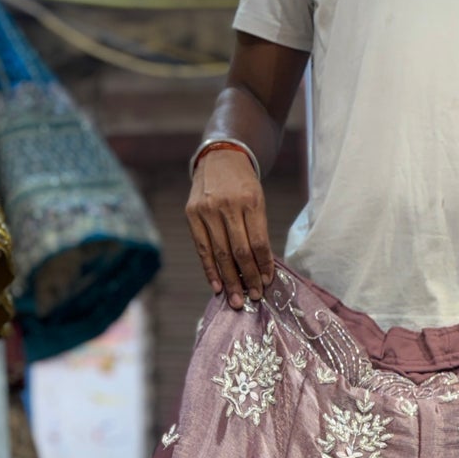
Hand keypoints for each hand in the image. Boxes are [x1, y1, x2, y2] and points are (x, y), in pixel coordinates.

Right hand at [186, 147, 274, 308]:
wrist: (219, 157)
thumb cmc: (243, 185)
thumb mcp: (258, 200)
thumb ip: (258, 231)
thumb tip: (261, 269)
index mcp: (250, 201)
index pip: (258, 242)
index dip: (263, 266)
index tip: (266, 283)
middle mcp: (227, 205)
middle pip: (239, 251)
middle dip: (247, 278)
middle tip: (254, 298)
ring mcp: (207, 209)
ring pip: (220, 253)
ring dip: (229, 280)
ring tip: (237, 300)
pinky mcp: (192, 213)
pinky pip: (202, 248)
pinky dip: (210, 270)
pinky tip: (217, 287)